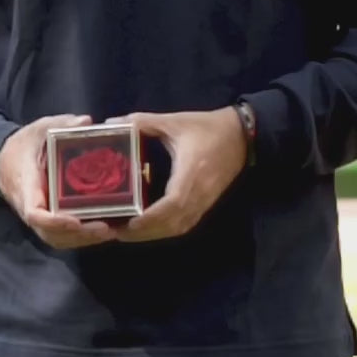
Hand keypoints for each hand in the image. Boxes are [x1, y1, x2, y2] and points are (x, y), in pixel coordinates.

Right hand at [0, 114, 117, 249]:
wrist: (5, 159)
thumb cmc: (25, 143)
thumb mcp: (40, 128)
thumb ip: (61, 124)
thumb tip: (87, 122)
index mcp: (26, 187)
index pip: (35, 213)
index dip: (54, 221)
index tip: (76, 221)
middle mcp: (30, 207)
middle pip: (51, 233)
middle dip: (78, 235)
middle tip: (106, 229)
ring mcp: (39, 218)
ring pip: (57, 239)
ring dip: (82, 240)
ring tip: (110, 232)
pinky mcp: (48, 220)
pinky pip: (61, 236)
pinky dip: (80, 238)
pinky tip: (103, 231)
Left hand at [109, 107, 247, 242]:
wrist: (242, 135)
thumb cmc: (208, 128)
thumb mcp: (175, 121)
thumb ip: (144, 122)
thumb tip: (113, 122)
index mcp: (191, 173)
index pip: (172, 204)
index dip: (151, 218)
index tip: (128, 222)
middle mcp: (198, 194)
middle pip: (171, 224)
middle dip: (144, 232)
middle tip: (116, 231)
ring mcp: (204, 202)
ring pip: (177, 228)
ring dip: (153, 234)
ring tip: (127, 232)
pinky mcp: (205, 205)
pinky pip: (184, 224)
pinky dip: (165, 230)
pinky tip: (148, 228)